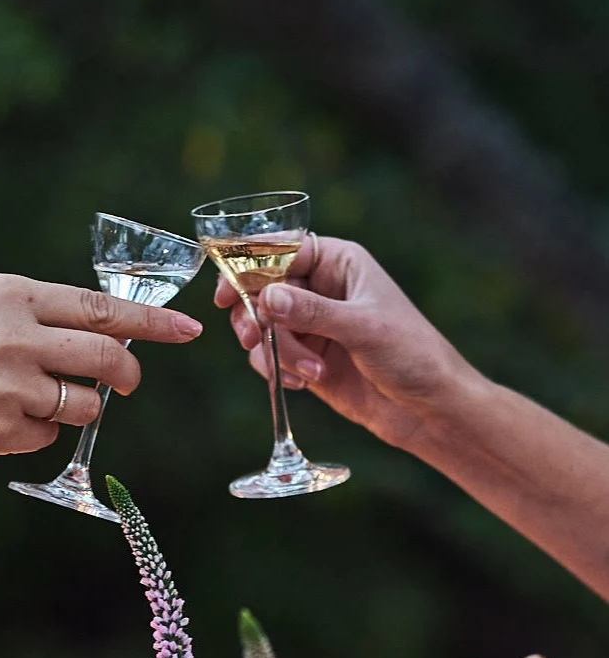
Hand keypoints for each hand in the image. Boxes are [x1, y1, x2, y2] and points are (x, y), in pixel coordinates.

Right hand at [0, 274, 202, 462]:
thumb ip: (43, 313)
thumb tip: (114, 331)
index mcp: (12, 295)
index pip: (102, 308)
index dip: (153, 323)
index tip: (189, 331)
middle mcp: (12, 337)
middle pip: (109, 359)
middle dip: (128, 376)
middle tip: (127, 383)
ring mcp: (5, 387)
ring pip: (86, 405)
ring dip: (79, 407)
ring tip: (35, 399)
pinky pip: (49, 437)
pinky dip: (38, 432)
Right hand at [214, 236, 472, 448]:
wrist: (429, 408)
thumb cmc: (412, 354)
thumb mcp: (363, 328)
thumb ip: (312, 312)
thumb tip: (266, 296)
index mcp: (338, 263)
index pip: (280, 250)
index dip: (248, 266)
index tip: (228, 291)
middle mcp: (319, 288)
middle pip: (260, 288)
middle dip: (256, 315)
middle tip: (254, 336)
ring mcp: (310, 324)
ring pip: (262, 326)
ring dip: (275, 351)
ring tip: (309, 373)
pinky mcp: (305, 357)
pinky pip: (269, 356)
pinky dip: (277, 370)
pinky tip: (306, 384)